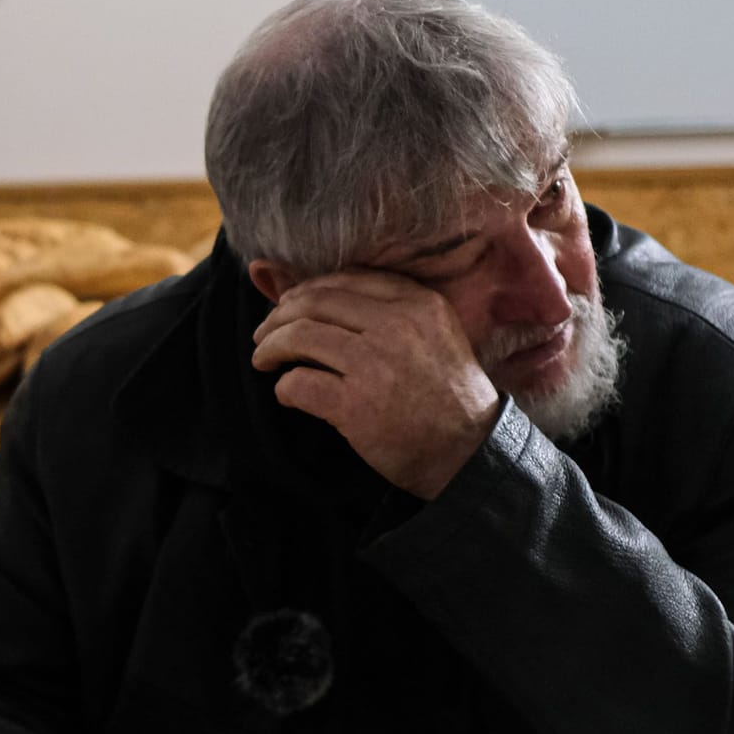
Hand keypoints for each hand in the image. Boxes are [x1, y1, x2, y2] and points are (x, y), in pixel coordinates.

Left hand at [251, 270, 500, 498]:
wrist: (470, 454)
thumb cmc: (449, 398)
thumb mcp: (435, 336)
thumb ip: (391, 313)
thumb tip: (324, 297)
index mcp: (417, 303)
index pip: (345, 279)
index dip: (307, 290)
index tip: (289, 305)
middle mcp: (395, 326)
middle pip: (315, 303)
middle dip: (279, 317)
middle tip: (264, 335)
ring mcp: (374, 364)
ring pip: (299, 337)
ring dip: (272, 348)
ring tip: (263, 360)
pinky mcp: (356, 405)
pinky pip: (299, 384)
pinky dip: (284, 388)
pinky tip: (287, 394)